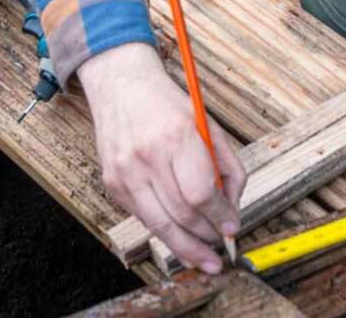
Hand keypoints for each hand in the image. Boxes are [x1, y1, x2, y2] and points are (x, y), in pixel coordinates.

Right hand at [78, 42, 245, 272]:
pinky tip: (179, 234)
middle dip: (206, 237)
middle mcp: (146, 156)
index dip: (220, 217)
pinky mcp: (112, 184)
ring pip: (159, 226)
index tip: (232, 227)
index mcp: (177, 135)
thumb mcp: (208, 125)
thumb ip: (227, 166)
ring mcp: (125, 172)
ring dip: (186, 247)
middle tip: (221, 247)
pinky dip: (164, 229)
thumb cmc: (168, 105)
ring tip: (205, 258)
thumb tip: (233, 207)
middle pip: (181, 215)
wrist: (121, 86)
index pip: (200, 193)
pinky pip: (143, 217)